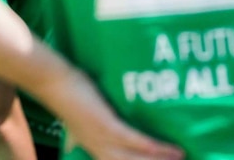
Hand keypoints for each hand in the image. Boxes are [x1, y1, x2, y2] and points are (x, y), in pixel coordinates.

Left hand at [42, 68, 183, 159]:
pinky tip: (168, 149)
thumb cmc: (67, 94)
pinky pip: (132, 140)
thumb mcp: (76, 118)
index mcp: (92, 147)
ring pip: (134, 158)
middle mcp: (97, 148)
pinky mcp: (105, 124)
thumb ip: (82, 129)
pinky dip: (151, 146)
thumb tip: (81, 133)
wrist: (52, 82)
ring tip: (181, 157)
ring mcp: (101, 138)